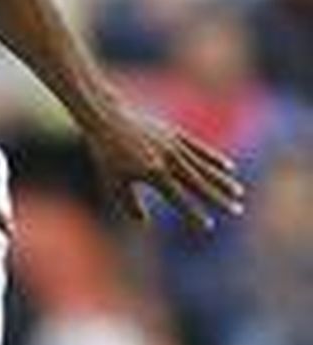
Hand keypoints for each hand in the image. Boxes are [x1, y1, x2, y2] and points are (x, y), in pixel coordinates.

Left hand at [83, 101, 244, 229]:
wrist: (107, 118)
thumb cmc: (107, 154)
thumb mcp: (113, 183)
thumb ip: (129, 204)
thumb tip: (144, 223)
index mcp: (153, 172)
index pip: (178, 198)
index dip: (193, 213)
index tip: (208, 226)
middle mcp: (168, 159)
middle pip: (199, 183)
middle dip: (218, 198)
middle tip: (237, 210)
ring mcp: (174, 145)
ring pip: (204, 166)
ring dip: (222, 181)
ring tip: (238, 193)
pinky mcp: (176, 134)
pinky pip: (199, 149)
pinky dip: (214, 159)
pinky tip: (228, 169)